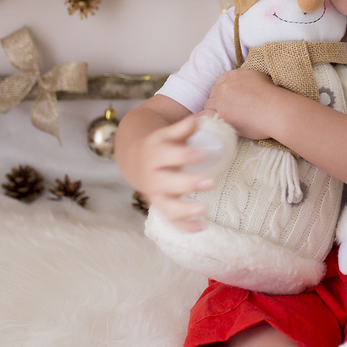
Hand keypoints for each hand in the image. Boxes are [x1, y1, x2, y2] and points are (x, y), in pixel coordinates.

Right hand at [132, 114, 215, 231]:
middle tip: (211, 181)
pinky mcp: (161, 207)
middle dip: (188, 183)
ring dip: (184, 210)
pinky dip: (184, 227)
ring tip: (203, 209)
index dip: (184, 155)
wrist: (135, 159)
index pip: (167, 155)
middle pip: (168, 182)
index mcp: (154, 155)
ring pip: (167, 206)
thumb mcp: (166, 134)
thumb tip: (197, 119)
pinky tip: (202, 227)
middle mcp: (152, 177)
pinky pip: (171, 220)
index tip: (202, 154)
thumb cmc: (159, 145)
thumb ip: (182, 128)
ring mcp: (155, 194)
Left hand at [203, 68, 278, 138]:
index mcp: (234, 75)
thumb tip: (244, 83)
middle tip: (229, 110)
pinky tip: (212, 124)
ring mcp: (222, 100)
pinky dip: (207, 119)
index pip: (220, 81)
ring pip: (209, 105)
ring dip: (215, 111)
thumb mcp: (260, 77)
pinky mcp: (222, 115)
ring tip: (225, 118)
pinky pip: (206, 116)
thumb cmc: (273, 97)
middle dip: (219, 101)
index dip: (224, 91)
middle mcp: (225, 86)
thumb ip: (246, 79)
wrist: (277, 111)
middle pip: (213, 93)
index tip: (230, 99)